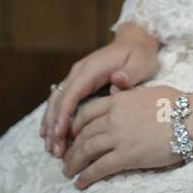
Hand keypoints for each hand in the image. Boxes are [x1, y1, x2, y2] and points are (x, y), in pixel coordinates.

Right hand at [40, 25, 160, 156]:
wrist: (135, 42)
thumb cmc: (139, 55)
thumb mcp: (140, 63)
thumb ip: (129, 74)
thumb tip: (116, 82)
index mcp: (92, 68)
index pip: (73, 92)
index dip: (64, 114)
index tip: (60, 134)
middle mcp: (79, 72)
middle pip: (59, 100)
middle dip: (54, 125)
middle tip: (55, 150)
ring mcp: (76, 77)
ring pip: (56, 102)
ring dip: (51, 125)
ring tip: (52, 149)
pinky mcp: (78, 84)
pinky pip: (62, 102)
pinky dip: (55, 119)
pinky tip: (52, 136)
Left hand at [61, 84, 192, 189]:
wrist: (191, 117)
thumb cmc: (178, 105)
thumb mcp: (148, 94)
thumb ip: (130, 100)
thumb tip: (128, 104)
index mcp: (118, 101)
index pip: (86, 113)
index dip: (75, 126)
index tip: (72, 135)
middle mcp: (113, 118)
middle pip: (83, 134)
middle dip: (71, 148)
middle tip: (66, 159)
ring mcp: (118, 137)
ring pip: (85, 151)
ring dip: (73, 164)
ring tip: (68, 173)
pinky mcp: (126, 156)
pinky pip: (98, 168)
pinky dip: (86, 176)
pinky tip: (80, 183)